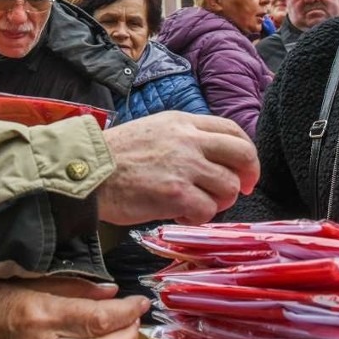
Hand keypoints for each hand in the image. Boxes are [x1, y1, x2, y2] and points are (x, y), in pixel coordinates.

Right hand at [99, 111, 259, 225]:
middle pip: (243, 155)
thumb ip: (185, 138)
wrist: (89, 171)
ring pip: (229, 187)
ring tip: (195, 204)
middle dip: (248, 176)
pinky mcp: (176, 194)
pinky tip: (179, 214)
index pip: (233, 130)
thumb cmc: (117, 155)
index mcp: (184, 122)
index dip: (246, 153)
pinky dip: (197, 217)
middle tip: (240, 191)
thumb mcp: (155, 129)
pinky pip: (208, 210)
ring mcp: (184, 167)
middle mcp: (189, 140)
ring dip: (217, 201)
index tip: (244, 170)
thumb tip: (215, 159)